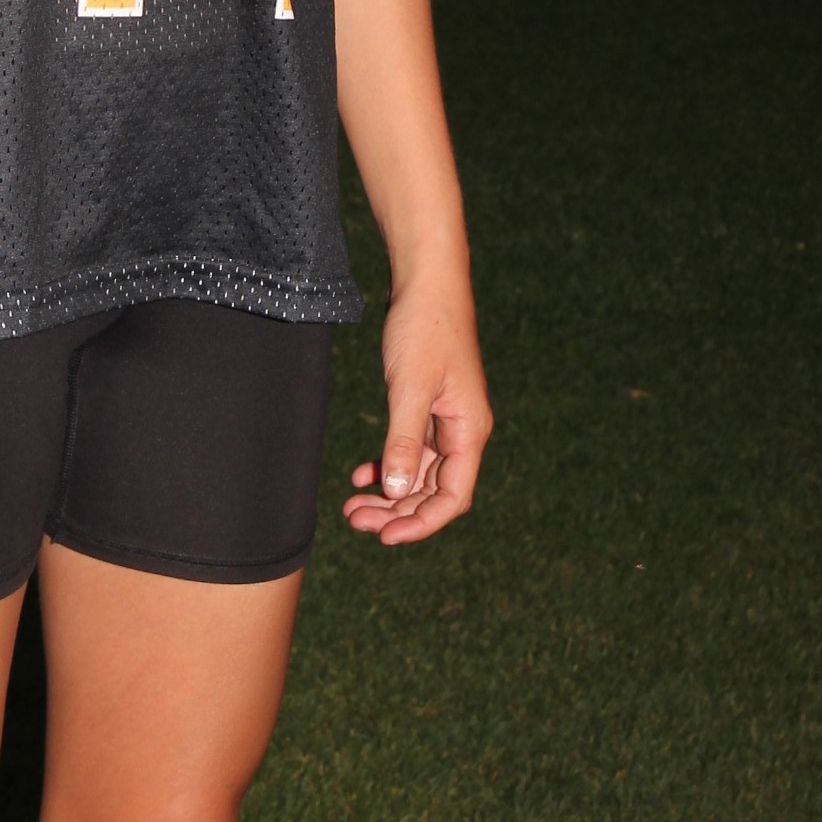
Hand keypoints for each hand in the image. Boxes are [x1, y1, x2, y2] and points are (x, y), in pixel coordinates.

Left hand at [342, 283, 490, 546]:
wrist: (427, 284)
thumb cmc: (426, 329)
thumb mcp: (410, 388)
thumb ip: (404, 441)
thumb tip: (398, 493)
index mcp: (469, 431)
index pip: (453, 497)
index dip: (421, 524)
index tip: (385, 537)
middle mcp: (463, 431)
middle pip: (434, 491)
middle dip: (397, 512)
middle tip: (355, 521)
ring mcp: (446, 420)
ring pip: (420, 474)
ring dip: (390, 494)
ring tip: (352, 506)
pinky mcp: (428, 407)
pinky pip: (411, 450)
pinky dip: (388, 465)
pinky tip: (361, 473)